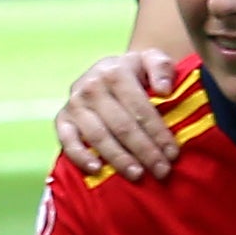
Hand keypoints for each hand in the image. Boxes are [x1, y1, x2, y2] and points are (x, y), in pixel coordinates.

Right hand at [57, 45, 191, 179]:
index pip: (140, 108)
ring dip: (119, 158)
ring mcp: (74, 104)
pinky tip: (97, 169)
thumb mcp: (153, 60)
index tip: (173, 154)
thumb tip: (164, 90)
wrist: (108, 70)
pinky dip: (80, 156)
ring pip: (99, 136)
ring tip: (138, 175)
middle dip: (145, 151)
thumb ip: (162, 68)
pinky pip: (67, 140)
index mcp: (115, 72)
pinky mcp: (62, 119)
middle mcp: (91, 86)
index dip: (158, 133)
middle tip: (162, 171)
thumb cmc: (137, 71)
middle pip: (122, 126)